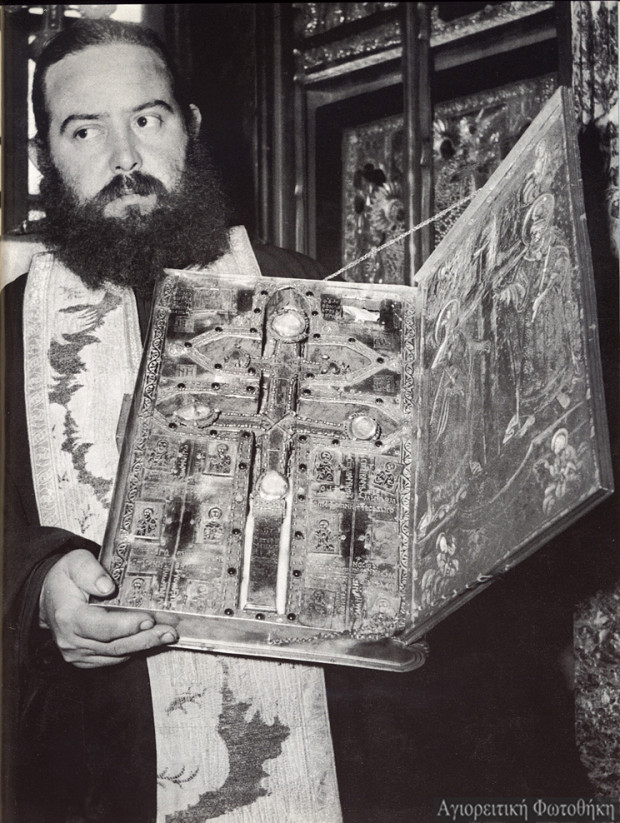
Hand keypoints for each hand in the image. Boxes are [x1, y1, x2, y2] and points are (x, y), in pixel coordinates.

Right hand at [39, 549, 177, 667]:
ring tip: (167, 635)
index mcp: (68, 616)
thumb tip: (108, 587)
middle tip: (169, 631)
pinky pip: (113, 658)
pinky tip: (151, 640)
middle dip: (145, 639)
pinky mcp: (85, 659)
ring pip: (116, 654)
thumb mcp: (75, 562)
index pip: (100, 626)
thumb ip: (90, 571)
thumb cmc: (66, 578)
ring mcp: (77, 653)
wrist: (50, 597)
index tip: (148, 619)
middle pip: (113, 645)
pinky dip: (134, 649)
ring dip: (144, 646)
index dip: (126, 625)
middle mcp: (71, 640)